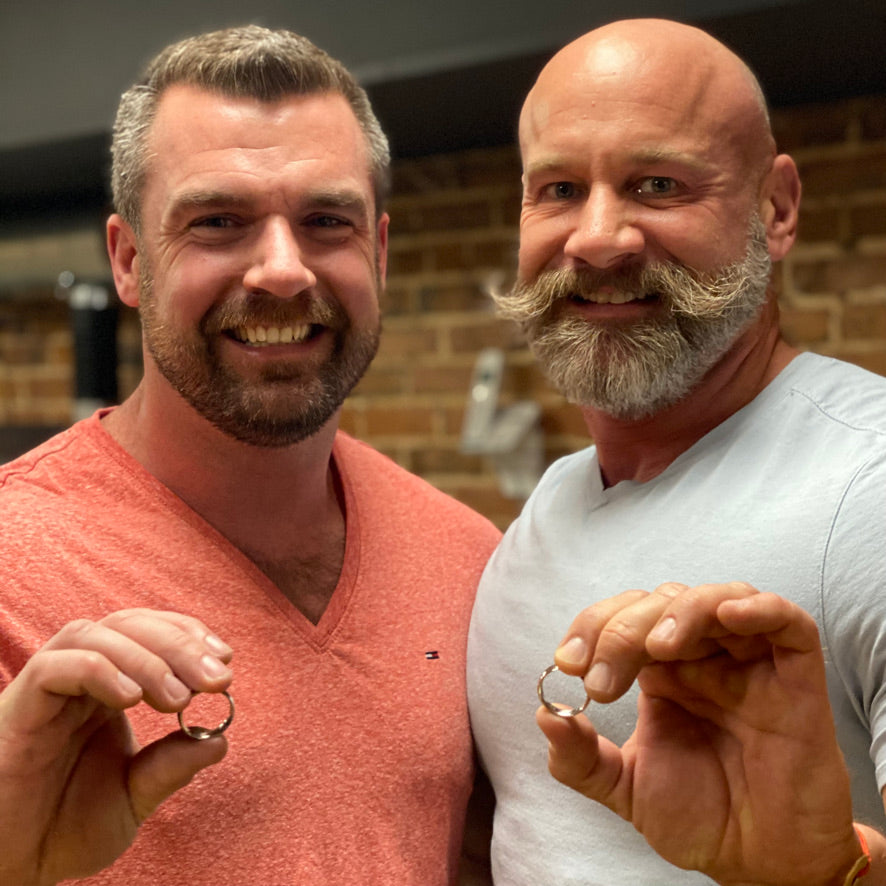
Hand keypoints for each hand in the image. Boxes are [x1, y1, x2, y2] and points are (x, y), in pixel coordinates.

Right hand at [0, 608, 232, 885]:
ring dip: (146, 656)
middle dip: (180, 643)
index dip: (189, 636)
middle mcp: (77, 680)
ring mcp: (45, 691)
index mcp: (107, 691)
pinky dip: (98, 670)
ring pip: (95, 635)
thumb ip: (170, 768)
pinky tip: (130, 699)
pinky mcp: (18, 710)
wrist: (4, 870)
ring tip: (178, 699)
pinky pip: (54, 666)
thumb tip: (221, 740)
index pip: (150, 633)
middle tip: (216, 678)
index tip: (224, 661)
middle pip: (129, 625)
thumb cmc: (59, 831)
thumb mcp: (131, 798)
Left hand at [537, 582, 862, 885]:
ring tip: (658, 646)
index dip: (591, 628)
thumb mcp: (624, 789)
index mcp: (660, 670)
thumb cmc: (701, 818)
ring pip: (715, 597)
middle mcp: (702, 656)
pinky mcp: (796, 677)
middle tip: (602, 681)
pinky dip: (758, 608)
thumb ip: (581, 758)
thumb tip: (544, 716)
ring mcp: (749, 662)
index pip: (622, 618)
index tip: (567, 664)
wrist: (762, 865)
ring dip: (680, 610)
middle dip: (621, 630)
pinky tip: (729, 615)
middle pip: (660, 602)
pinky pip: (787, 622)